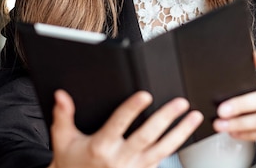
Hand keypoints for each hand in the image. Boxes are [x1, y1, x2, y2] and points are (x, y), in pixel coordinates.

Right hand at [48, 90, 202, 167]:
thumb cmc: (71, 164)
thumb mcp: (63, 140)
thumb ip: (64, 116)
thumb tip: (62, 95)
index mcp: (101, 146)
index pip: (119, 124)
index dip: (132, 109)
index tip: (145, 95)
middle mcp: (120, 159)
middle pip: (147, 136)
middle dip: (166, 119)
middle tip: (180, 103)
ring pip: (162, 150)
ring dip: (180, 133)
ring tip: (194, 117)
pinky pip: (162, 161)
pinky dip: (176, 148)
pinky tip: (187, 134)